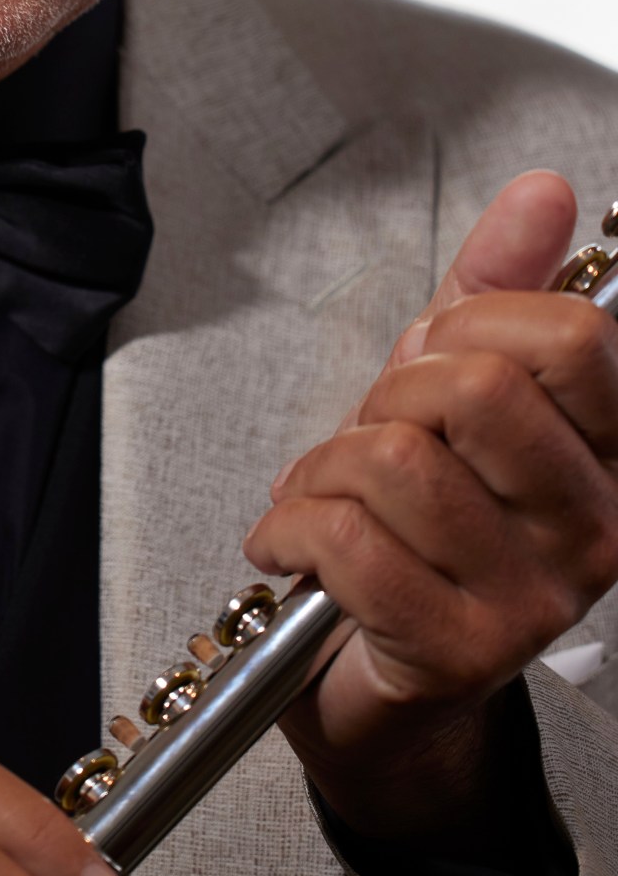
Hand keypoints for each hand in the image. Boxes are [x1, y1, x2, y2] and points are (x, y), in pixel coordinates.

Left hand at [242, 172, 617, 847]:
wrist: (381, 683)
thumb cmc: (417, 526)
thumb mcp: (453, 386)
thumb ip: (499, 288)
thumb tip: (545, 192)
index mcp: (612, 455)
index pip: (575, 338)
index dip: (476, 320)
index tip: (435, 352)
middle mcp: (596, 530)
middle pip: (476, 389)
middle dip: (389, 393)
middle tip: (372, 434)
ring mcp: (535, 599)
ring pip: (399, 460)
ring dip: (325, 466)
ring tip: (322, 492)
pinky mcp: (459, 651)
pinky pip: (348, 541)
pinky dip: (290, 526)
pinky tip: (289, 542)